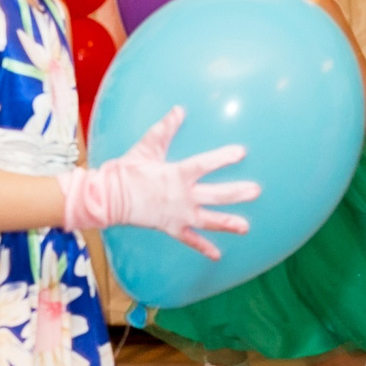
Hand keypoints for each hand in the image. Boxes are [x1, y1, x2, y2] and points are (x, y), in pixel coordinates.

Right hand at [59, 107, 259, 259]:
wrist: (109, 197)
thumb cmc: (127, 170)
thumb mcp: (147, 146)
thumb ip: (165, 128)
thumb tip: (179, 109)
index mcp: (177, 174)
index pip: (205, 164)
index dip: (224, 158)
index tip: (241, 152)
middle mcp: (182, 196)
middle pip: (215, 195)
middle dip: (237, 193)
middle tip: (256, 191)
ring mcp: (178, 214)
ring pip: (208, 220)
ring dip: (227, 223)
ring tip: (246, 227)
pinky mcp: (170, 228)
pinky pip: (189, 240)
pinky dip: (203, 248)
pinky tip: (218, 255)